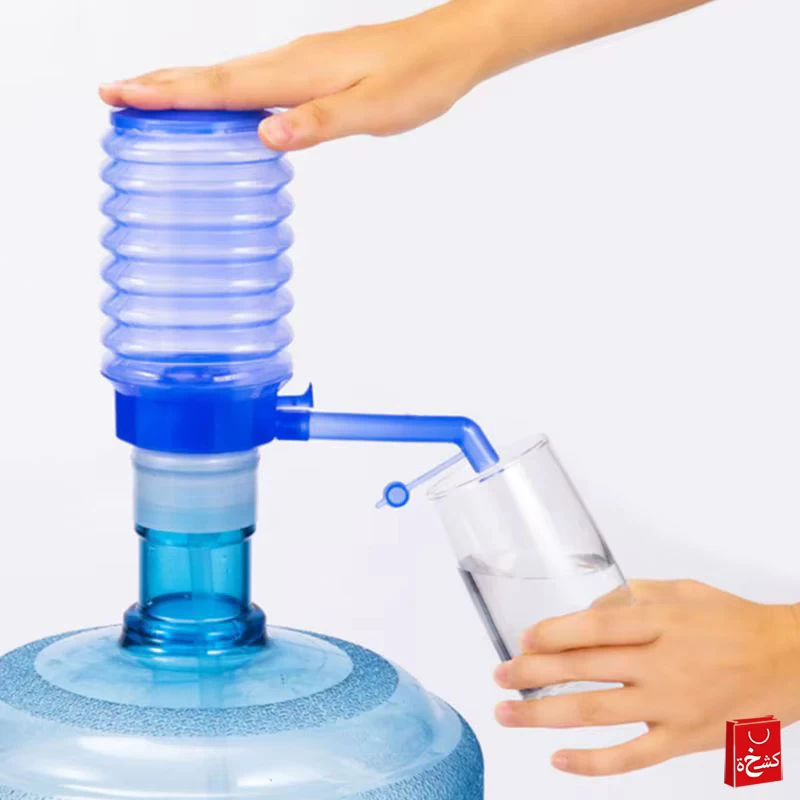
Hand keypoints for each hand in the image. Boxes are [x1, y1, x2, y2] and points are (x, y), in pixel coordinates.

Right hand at [98, 0, 713, 151]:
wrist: (452, 46)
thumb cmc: (419, 77)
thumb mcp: (374, 108)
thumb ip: (320, 123)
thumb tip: (265, 134)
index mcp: (298, 72)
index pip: (221, 84)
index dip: (170, 93)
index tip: (122, 95)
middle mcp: (292, 62)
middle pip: (212, 73)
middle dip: (161, 85)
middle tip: (113, 95)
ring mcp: (301, 63)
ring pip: (230, 74)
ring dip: (186, 85)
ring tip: (148, 97)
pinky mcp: (314, 70)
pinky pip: (254, 80)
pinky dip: (223, 90)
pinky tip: (221, 104)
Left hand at [494, 580, 799, 775]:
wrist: (789, 661)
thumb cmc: (731, 620)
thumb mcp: (680, 590)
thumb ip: (629, 598)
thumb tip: (584, 613)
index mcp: (659, 621)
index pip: (593, 627)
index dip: (551, 633)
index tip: (521, 640)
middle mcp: (661, 662)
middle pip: (583, 668)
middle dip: (532, 672)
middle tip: (499, 676)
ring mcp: (672, 704)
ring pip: (596, 712)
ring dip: (544, 714)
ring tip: (507, 713)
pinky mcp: (685, 740)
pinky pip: (632, 757)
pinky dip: (593, 764)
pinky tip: (559, 760)